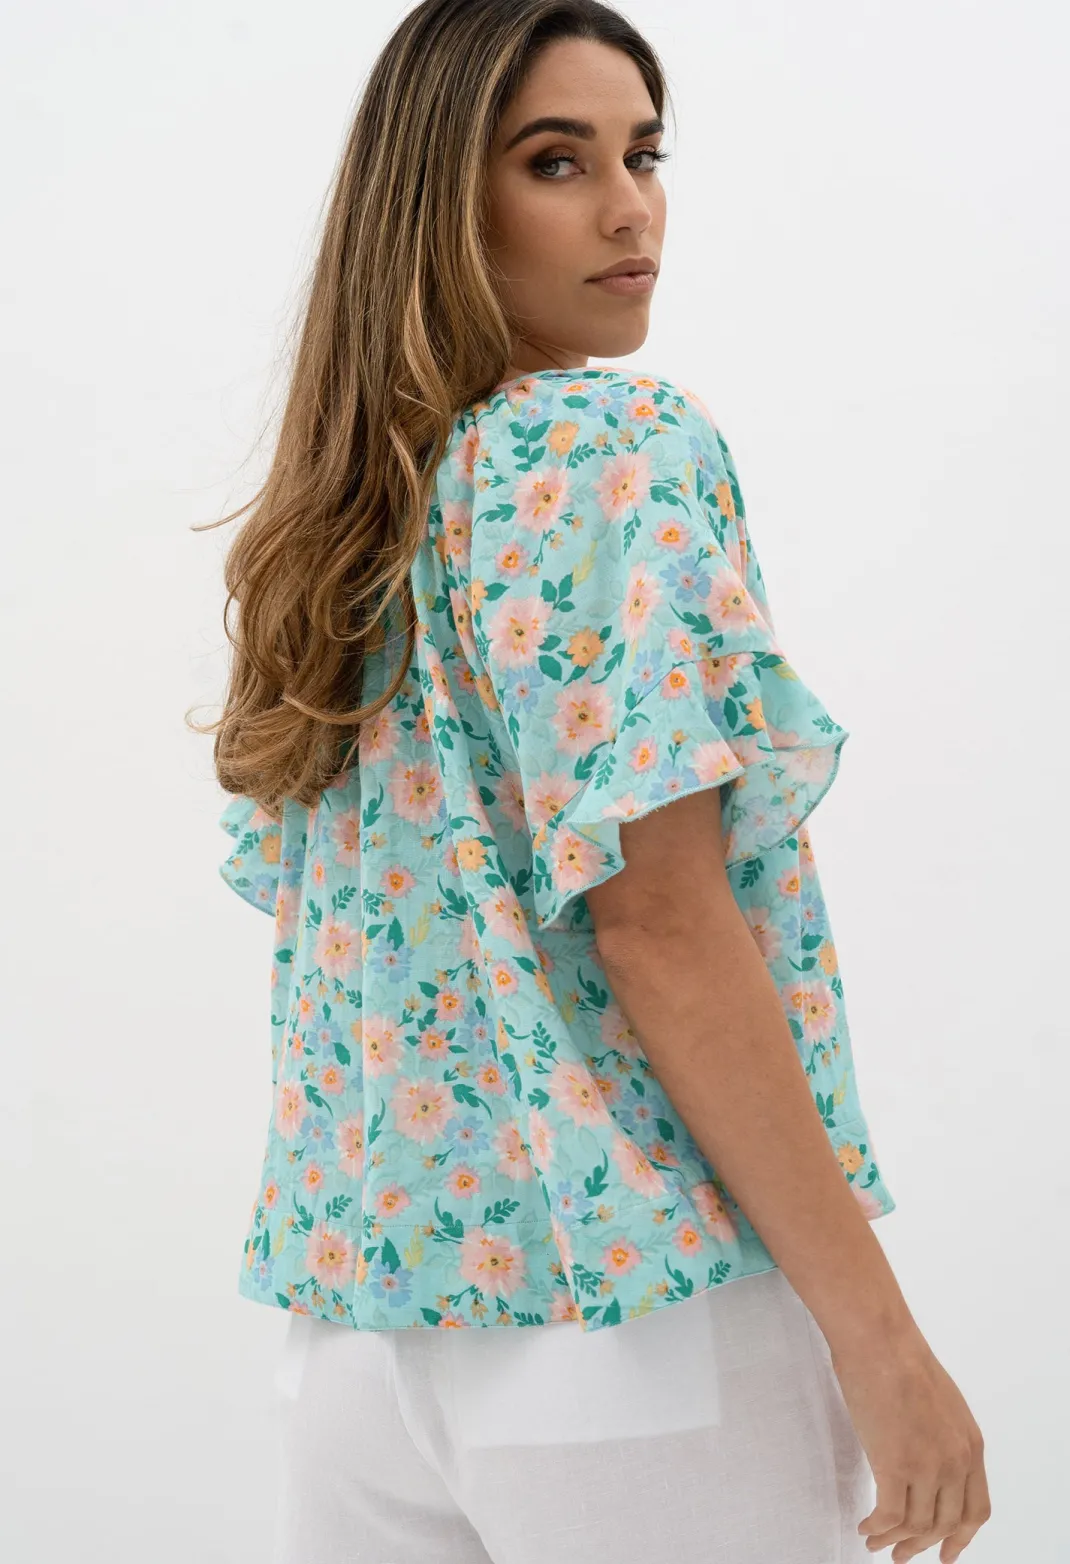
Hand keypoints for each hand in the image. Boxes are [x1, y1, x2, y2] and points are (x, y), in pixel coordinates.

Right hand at [828, 1328, 990, 1561]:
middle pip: (946, 1524)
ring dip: (895, 1540)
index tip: (945, 1553)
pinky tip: (866, 1527)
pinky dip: (877, 1528)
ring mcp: (927, 1465)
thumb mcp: (941, 1403)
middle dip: (922, 1546)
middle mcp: (956, 1461)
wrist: (878, 1339)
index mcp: (971, 1445)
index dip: (961, 1538)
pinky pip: (889, 1516)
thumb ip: (943, 1437)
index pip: (976, 1510)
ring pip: (917, 1526)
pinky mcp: (895, 1465)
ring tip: (876, 1542)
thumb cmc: (899, 1358)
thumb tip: (927, 1463)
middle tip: (902, 1555)